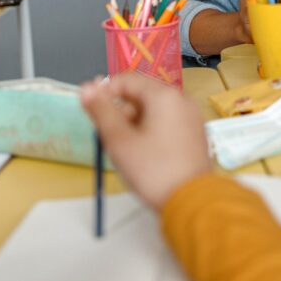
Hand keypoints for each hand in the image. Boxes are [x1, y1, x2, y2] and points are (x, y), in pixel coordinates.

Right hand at [80, 73, 211, 208]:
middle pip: (142, 94)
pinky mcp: (194, 134)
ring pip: (154, 110)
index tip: (92, 111)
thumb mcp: (120, 141)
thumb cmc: (153, 170)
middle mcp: (182, 100)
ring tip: (124, 149)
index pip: (127, 79)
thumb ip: (101, 111)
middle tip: (108, 137)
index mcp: (164, 96)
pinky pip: (167, 123)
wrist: (192, 201)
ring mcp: (191, 117)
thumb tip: (86, 88)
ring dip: (134, 123)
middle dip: (120, 111)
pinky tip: (143, 154)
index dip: (105, 91)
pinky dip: (150, 131)